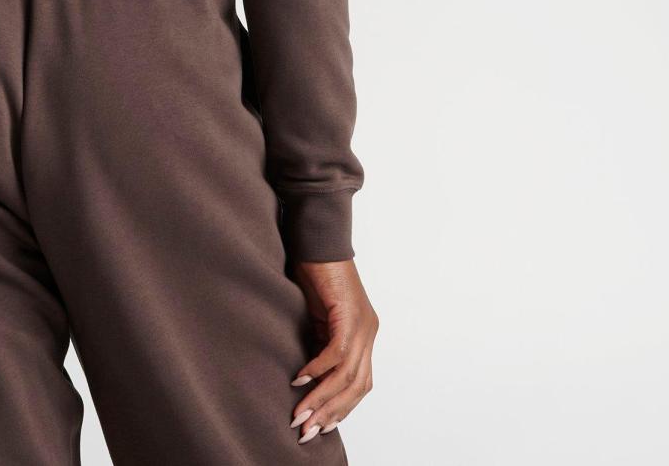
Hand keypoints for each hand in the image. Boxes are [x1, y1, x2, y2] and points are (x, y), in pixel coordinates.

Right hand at [288, 258, 377, 441]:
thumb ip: (319, 343)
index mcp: (363, 335)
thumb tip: (307, 377)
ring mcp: (362, 324)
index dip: (340, 409)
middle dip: (330, 413)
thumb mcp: (316, 317)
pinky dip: (317, 369)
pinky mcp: (349, 314)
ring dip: (321, 398)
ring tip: (300, 414)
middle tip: (306, 430)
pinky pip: (336, 352)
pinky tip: (299, 378)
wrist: (316, 238)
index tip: (318, 426)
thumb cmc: (313, 272)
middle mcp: (368, 332)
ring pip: (347, 376)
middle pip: (356, 387)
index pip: (359, 385)